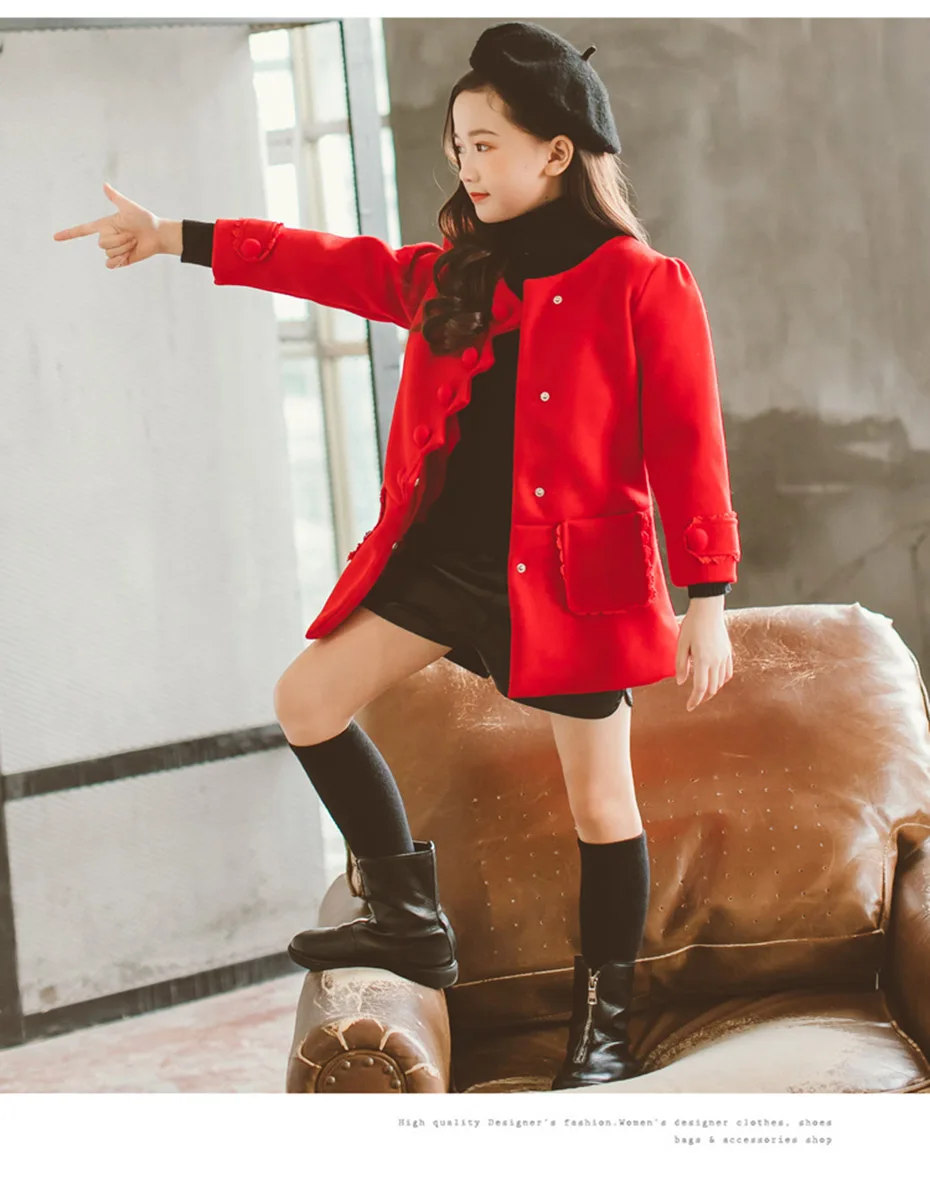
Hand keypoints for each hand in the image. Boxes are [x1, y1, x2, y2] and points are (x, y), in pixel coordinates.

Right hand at [52, 181, 166, 267]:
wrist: (157, 235)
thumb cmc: (144, 219)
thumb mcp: (128, 207)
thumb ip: (115, 197)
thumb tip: (105, 185)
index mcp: (105, 225)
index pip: (83, 230)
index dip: (69, 234)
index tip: (55, 237)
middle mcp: (107, 237)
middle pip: (101, 243)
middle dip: (118, 239)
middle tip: (132, 234)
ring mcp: (113, 250)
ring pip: (108, 253)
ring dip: (123, 248)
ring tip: (134, 242)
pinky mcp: (120, 261)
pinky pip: (111, 264)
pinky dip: (119, 260)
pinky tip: (129, 255)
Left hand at [675, 598, 733, 710]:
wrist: (708, 609)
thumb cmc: (692, 625)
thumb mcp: (681, 644)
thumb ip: (681, 665)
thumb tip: (681, 682)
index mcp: (703, 660)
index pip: (700, 688)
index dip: (695, 700)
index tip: (689, 707)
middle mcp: (716, 661)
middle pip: (712, 688)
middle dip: (703, 698)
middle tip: (694, 702)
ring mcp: (724, 657)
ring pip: (720, 682)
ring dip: (712, 690)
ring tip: (702, 692)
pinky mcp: (728, 652)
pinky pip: (727, 672)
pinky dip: (721, 680)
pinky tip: (714, 680)